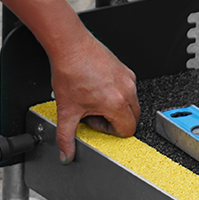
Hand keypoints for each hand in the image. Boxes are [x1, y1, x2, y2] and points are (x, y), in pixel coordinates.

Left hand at [50, 35, 138, 162]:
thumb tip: (67, 154)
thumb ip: (66, 137)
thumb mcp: (66, 110)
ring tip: (94, 98)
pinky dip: (115, 93)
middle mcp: (126, 90)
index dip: (109, 130)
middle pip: (132, 118)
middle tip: (94, 112)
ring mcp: (127, 78)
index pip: (127, 130)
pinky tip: (97, 87)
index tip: (94, 121)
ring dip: (115, 106)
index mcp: (116, 103)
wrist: (70, 45)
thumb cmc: (70, 71)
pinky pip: (127, 89)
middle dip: (114, 120)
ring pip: (131, 103)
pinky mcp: (125, 69)